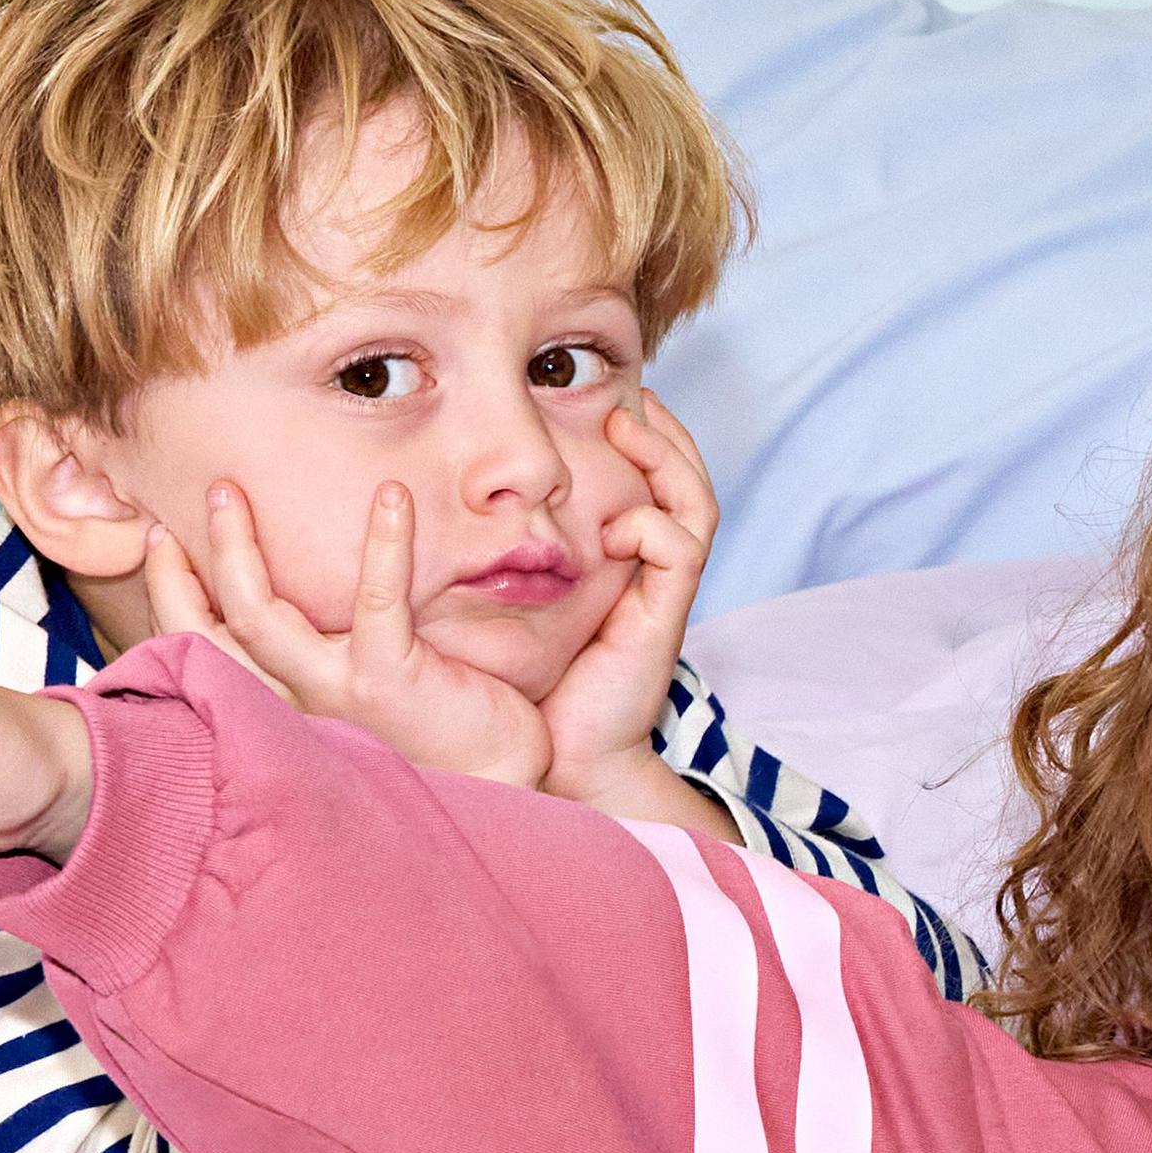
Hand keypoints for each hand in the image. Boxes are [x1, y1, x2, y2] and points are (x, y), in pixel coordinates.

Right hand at [127, 480, 550, 796]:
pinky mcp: (388, 679)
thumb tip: (310, 585)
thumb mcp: (356, 695)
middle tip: (203, 496)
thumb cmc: (433, 735)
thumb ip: (321, 653)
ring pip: (259, 615)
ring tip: (230, 493)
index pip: (203, 651)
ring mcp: (334, 692)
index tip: (158, 540)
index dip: (170, 596)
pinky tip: (392, 495)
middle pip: (209, 632)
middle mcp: (292, 704)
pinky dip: (385, 544)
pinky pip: (378, 600)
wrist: (499, 781)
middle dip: (183, 566)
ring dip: (237, 548)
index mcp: (278, 706)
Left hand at [528, 390, 727, 832]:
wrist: (562, 755)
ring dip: (669, 458)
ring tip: (630, 424)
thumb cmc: (533, 688)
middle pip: (688, 484)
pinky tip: (617, 526)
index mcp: (628, 568)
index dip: (645, 443)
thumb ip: (503, 564)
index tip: (608, 404)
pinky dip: (654, 523)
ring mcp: (664, 593)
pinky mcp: (664, 615)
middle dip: (667, 434)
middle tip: (632, 397)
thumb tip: (454, 511)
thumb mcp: (514, 610)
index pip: (654, 488)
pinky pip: (681, 547)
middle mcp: (654, 574)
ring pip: (697, 503)